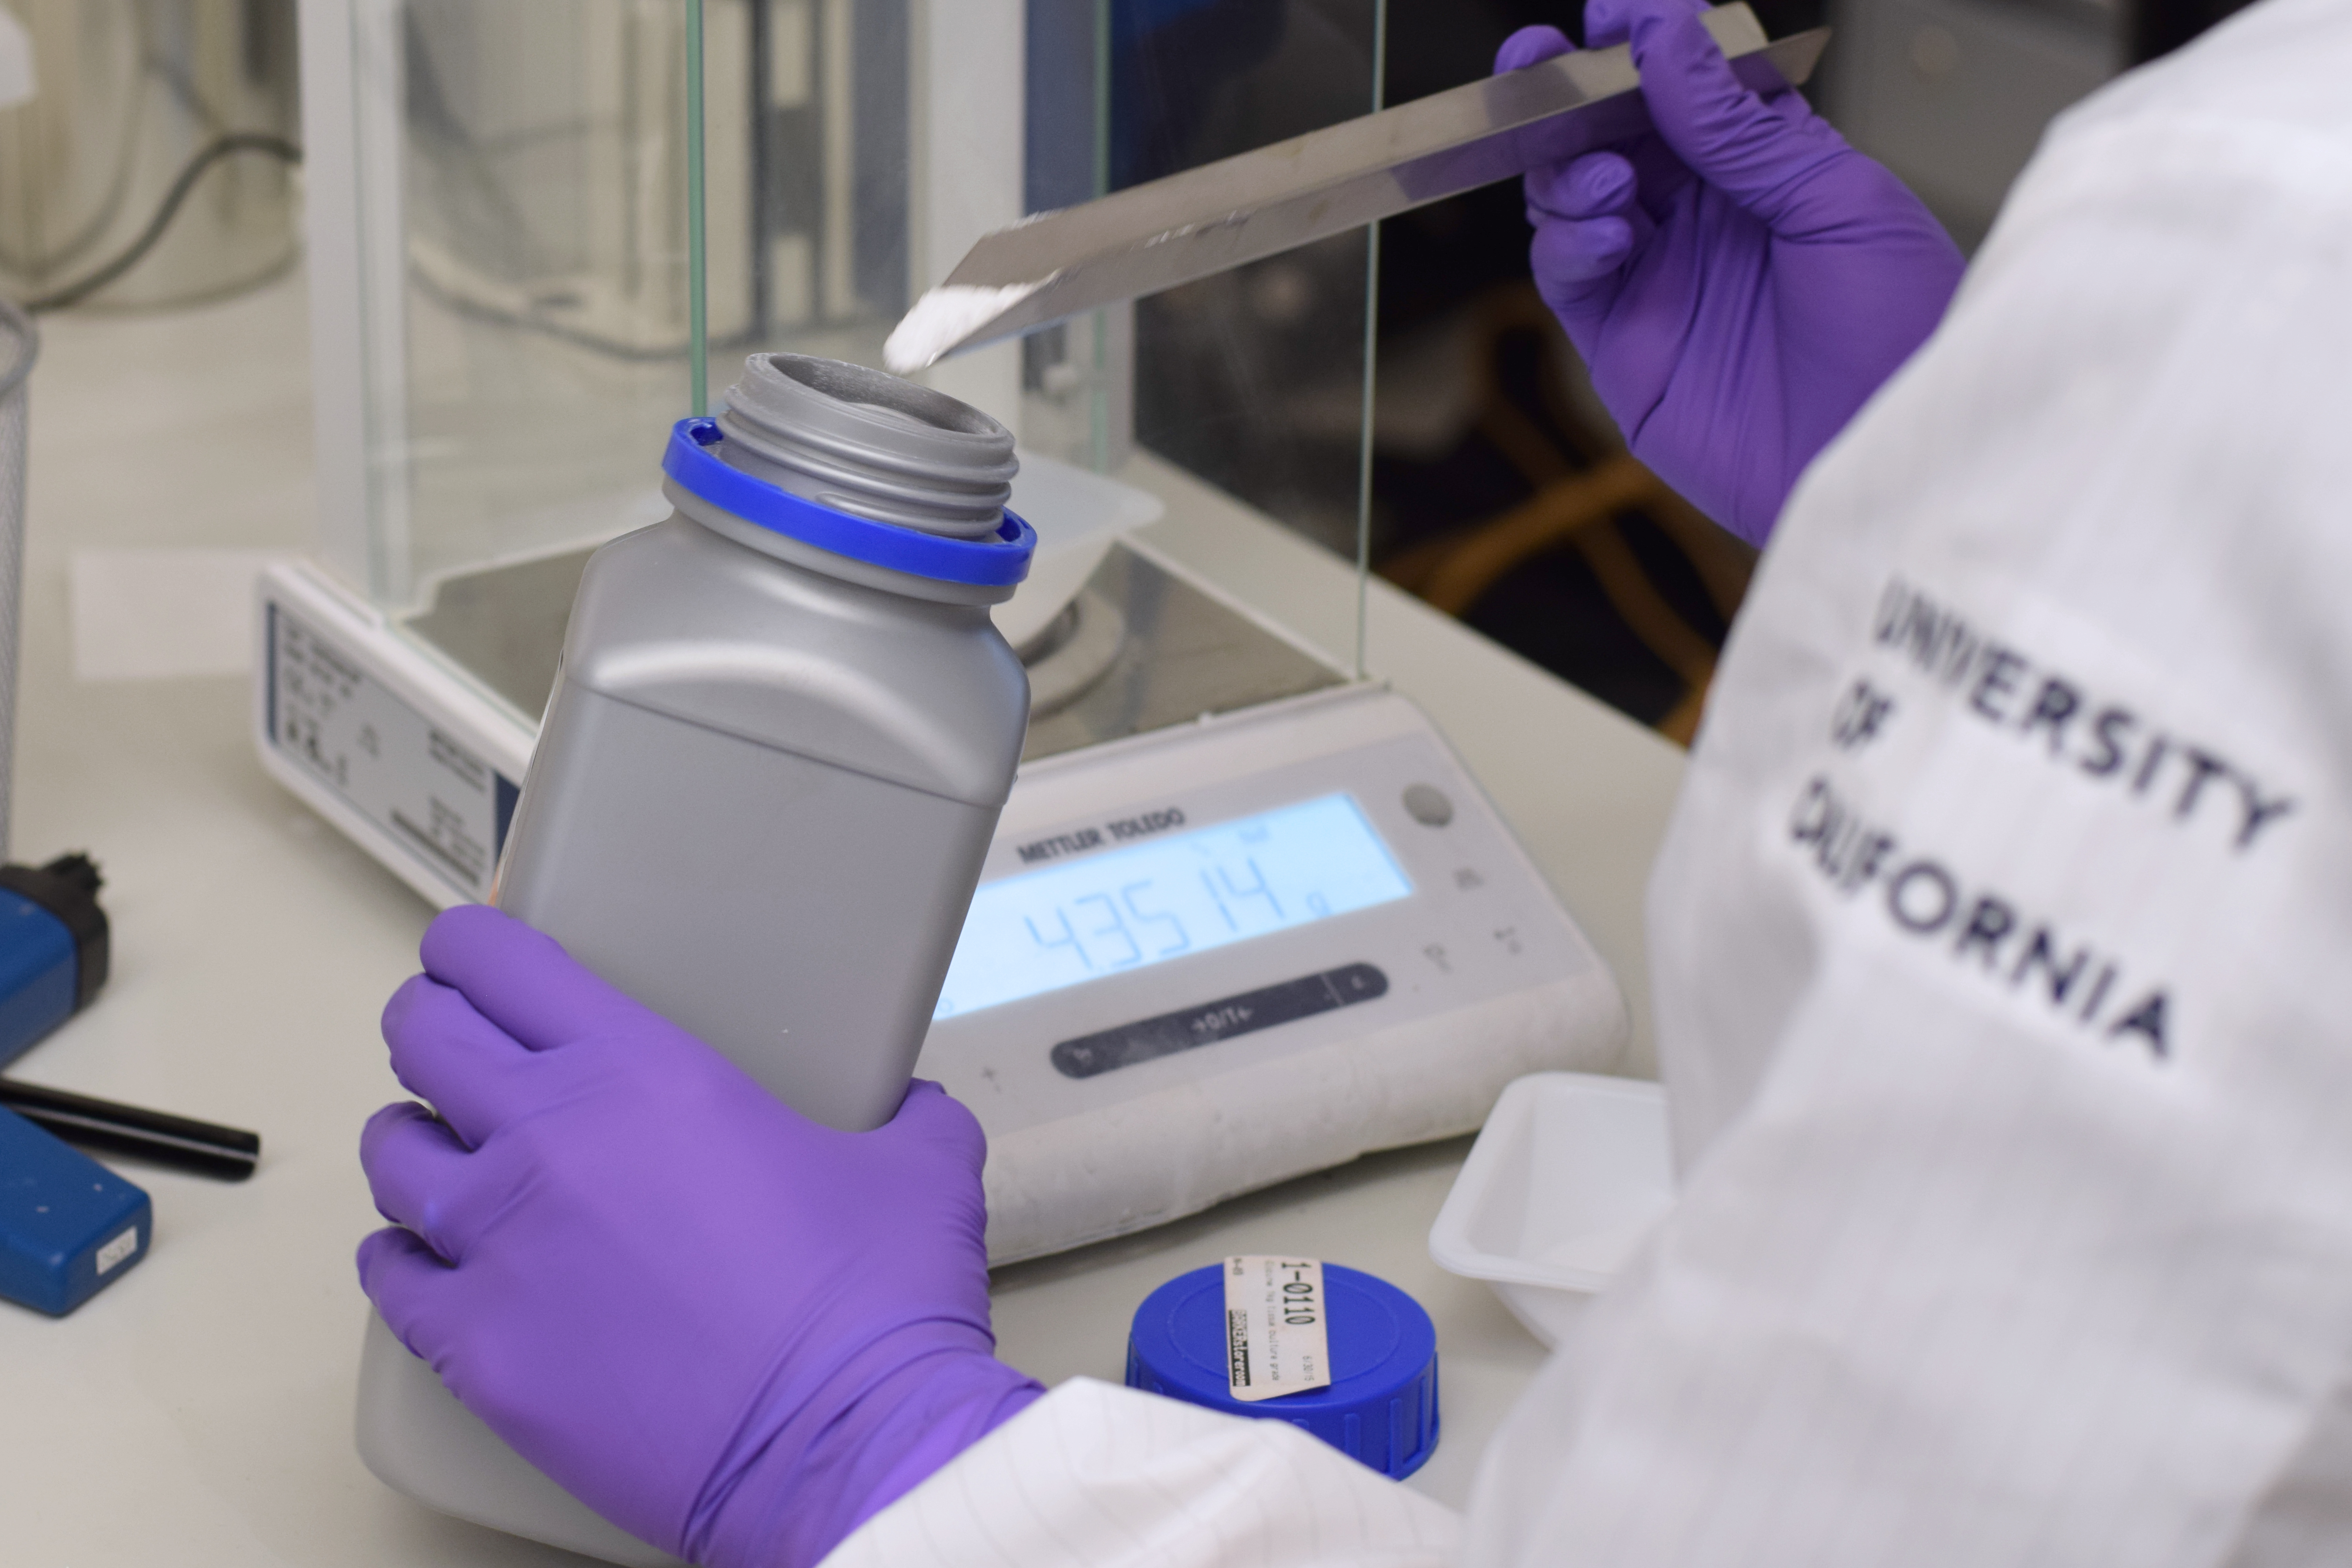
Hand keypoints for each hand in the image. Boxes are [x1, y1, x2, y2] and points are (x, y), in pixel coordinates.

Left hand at [356, 906, 1039, 1567]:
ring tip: (445, 1156)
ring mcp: (498, 1246)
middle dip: (431, 1026)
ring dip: (415, 1144)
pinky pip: (390, 1279)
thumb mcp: (917, 1167)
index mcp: (643, 1071)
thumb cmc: (875, 1306)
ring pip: (393, 1155)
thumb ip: (901, 1115)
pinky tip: (429, 1262)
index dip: (469, 946)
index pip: (500, 963)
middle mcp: (548, 1139)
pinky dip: (403, 1261)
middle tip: (453, 1041)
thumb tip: (910, 1111)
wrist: (846, 1447)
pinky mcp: (477, 1348)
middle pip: (423, 1037)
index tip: (468, 954)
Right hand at [1500, 0, 1964, 543]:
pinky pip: (1569, 277)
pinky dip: (1571, 242)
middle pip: (1610, 137)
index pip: (1684, 88)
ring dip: (1570, 171)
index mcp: (1765, 171)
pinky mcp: (1625, 345)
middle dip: (1569, 96)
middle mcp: (1703, 220)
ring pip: (1575, 200)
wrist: (1888, 455)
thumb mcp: (1838, 200)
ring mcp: (1659, 281)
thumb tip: (1671, 39)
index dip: (1643, 46)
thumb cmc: (1899, 334)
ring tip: (1603, 174)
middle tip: (1540, 66)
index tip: (1613, 12)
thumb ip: (1743, 127)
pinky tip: (1607, 232)